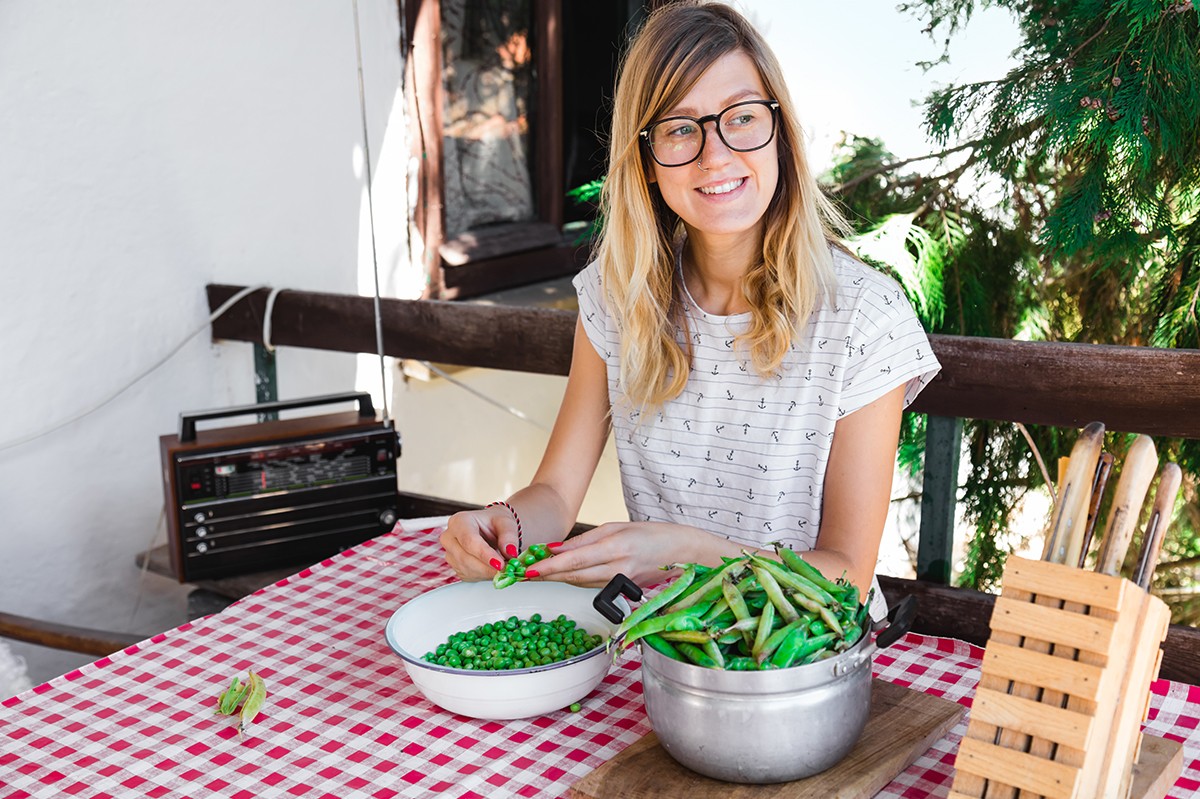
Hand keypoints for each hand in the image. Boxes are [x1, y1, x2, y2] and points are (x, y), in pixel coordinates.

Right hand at [439, 508, 520, 580]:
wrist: (492, 528)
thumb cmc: (495, 523)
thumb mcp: (506, 523)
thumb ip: (509, 536)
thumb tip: (510, 552)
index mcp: (459, 521)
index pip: (469, 540)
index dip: (484, 554)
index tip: (499, 564)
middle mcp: (449, 537)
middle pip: (465, 558)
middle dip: (487, 567)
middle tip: (507, 569)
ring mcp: (450, 553)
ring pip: (466, 569)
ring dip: (487, 572)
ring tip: (502, 566)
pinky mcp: (455, 567)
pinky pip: (468, 576)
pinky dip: (483, 575)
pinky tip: (492, 567)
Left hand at [528, 521, 698, 587]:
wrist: (683, 552)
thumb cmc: (651, 534)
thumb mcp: (617, 527)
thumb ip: (585, 540)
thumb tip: (556, 549)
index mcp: (614, 547)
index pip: (573, 560)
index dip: (549, 567)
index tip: (528, 569)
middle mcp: (616, 568)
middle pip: (573, 576)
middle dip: (545, 576)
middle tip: (521, 575)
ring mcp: (620, 582)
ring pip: (580, 583)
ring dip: (557, 579)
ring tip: (533, 576)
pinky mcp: (623, 590)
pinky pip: (592, 585)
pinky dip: (575, 581)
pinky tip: (561, 577)